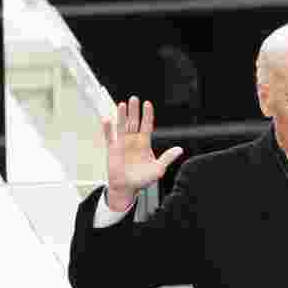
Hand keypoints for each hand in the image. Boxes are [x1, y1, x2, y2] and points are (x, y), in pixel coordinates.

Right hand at [104, 96, 182, 210]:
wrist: (128, 188)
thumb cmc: (143, 179)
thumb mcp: (158, 169)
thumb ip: (167, 158)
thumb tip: (180, 149)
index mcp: (144, 144)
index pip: (147, 126)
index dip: (147, 115)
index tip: (148, 104)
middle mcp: (133, 141)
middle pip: (134, 122)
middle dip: (134, 111)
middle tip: (135, 98)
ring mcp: (122, 143)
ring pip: (122, 126)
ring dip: (122, 115)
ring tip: (123, 104)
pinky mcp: (112, 149)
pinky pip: (109, 136)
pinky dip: (107, 128)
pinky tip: (107, 119)